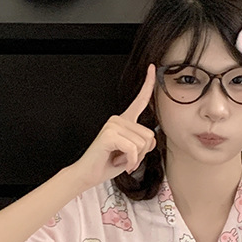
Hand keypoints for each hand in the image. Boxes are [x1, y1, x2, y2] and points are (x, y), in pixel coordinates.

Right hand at [70, 64, 157, 189]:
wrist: (89, 174)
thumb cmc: (108, 164)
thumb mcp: (132, 153)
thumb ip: (143, 143)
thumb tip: (152, 138)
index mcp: (124, 120)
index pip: (140, 101)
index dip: (148, 85)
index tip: (153, 68)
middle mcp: (118, 119)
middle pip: (150, 135)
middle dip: (142, 153)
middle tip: (126, 158)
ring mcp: (113, 125)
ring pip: (142, 144)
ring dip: (135, 158)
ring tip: (120, 159)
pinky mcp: (109, 134)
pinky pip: (133, 149)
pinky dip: (130, 161)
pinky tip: (119, 163)